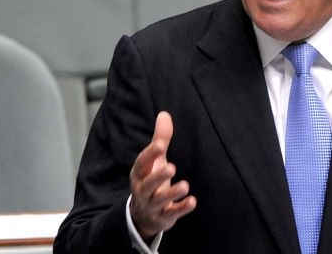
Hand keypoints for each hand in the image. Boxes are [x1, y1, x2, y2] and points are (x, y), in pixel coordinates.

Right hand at [129, 111, 196, 238]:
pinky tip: (193, 201)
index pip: (142, 163)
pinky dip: (181, 208)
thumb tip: (164, 114)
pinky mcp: (163, 217)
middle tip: (171, 167)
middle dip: (158, 176)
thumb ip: (159, 139)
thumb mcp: (154, 160)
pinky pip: (172, 213)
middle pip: (148, 184)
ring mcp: (152, 205)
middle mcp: (142, 190)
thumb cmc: (151, 179)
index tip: (162, 144)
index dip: (150, 154)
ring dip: (172, 193)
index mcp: (139, 174)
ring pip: (160, 201)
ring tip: (185, 185)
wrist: (143, 214)